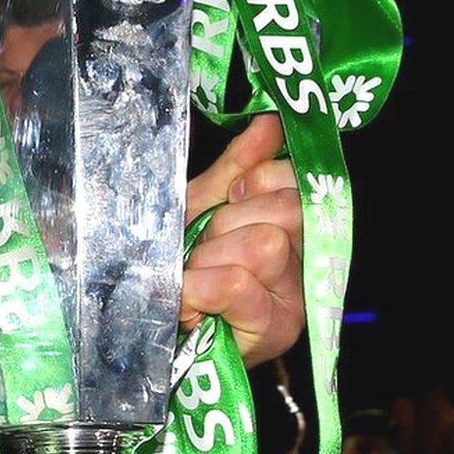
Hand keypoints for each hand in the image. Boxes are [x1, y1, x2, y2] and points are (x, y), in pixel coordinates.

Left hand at [183, 114, 303, 367]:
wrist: (147, 330)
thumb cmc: (179, 266)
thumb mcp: (200, 207)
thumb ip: (236, 166)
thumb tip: (270, 122)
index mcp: (291, 226)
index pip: (296, 181)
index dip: (256, 180)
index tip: (229, 198)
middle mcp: (306, 262)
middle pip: (284, 212)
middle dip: (226, 225)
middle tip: (202, 251)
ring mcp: (295, 300)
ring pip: (262, 246)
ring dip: (210, 260)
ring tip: (193, 280)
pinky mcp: (274, 332)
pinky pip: (235, 284)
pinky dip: (199, 288)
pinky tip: (187, 302)